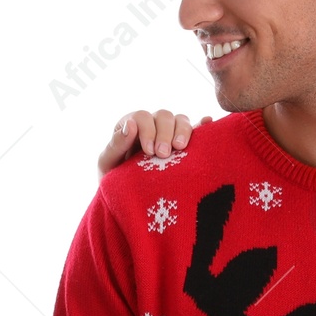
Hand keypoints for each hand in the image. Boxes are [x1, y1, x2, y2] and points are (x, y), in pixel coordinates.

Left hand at [98, 109, 212, 173]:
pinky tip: (207, 122)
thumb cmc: (114, 179)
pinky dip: (202, 125)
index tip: (149, 151)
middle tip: (163, 154)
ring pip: (181, 120)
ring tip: (180, 148)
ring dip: (183, 131)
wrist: (127, 199)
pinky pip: (196, 130)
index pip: (143, 117)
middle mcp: (152, 125)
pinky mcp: (183, 144)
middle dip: (165, 133)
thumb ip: (116, 144)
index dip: (147, 130)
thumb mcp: (108, 163)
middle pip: (164, 116)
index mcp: (132, 125)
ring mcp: (169, 133)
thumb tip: (130, 125)